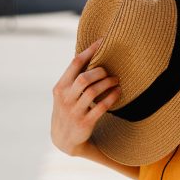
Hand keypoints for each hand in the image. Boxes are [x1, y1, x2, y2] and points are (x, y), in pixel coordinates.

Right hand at [51, 39, 120, 156]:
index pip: (75, 63)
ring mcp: (74, 111)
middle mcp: (65, 98)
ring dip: (108, 83)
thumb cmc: (69, 108)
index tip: (104, 41)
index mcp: (60, 87)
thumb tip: (92, 53)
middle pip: (84, 78)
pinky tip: (118, 92)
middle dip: (100, 72)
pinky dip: (112, 97)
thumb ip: (75, 77)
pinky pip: (101, 106)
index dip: (91, 50)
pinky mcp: (85, 123)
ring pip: (93, 91)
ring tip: (116, 80)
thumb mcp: (65, 93)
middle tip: (109, 72)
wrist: (63, 139)